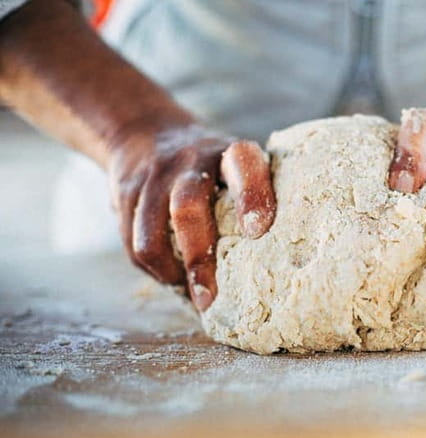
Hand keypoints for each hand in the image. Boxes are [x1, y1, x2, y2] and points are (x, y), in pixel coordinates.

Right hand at [108, 123, 274, 310]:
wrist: (148, 133)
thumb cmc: (216, 168)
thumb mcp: (241, 168)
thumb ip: (259, 199)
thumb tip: (282, 264)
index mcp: (230, 154)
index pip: (242, 166)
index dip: (251, 196)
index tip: (257, 232)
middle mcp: (191, 160)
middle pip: (188, 207)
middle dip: (198, 257)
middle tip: (211, 297)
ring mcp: (155, 177)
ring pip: (151, 233)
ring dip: (171, 273)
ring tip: (192, 296)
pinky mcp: (125, 194)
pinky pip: (133, 243)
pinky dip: (155, 270)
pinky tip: (174, 280)